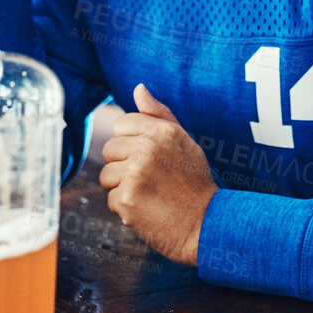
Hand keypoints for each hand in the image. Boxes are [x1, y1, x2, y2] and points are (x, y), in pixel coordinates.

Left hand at [99, 85, 216, 266]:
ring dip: (122, 187)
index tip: (148, 157)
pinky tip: (146, 209)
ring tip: (148, 194)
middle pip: (109, 149)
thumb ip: (159, 114)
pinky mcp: (126, 199)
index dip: (131, 142)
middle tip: (150, 179)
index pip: (121, 124)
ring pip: (106, 175)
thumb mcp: (183, 142)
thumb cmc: (194, 182)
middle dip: (124, 165)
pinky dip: (125, 207)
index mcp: (162, 131)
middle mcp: (147, 148)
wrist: (205, 224)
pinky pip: (110, 198)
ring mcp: (135, 174)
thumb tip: (138, 88)